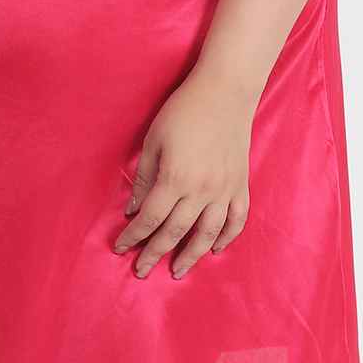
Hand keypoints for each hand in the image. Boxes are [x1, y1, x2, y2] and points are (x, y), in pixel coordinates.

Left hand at [113, 68, 252, 277]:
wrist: (225, 91)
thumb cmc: (183, 111)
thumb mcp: (153, 140)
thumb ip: (144, 178)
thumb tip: (134, 209)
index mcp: (176, 178)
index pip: (150, 218)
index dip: (133, 236)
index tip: (121, 248)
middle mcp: (202, 191)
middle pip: (175, 232)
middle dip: (155, 253)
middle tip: (141, 271)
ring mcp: (225, 190)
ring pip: (207, 234)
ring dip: (191, 256)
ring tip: (177, 271)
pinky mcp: (241, 184)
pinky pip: (237, 219)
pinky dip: (227, 238)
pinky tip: (215, 249)